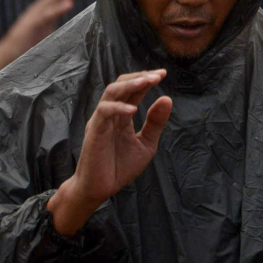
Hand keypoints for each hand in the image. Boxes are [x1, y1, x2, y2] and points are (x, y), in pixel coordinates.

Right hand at [0, 0, 98, 65]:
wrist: (4, 61)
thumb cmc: (30, 51)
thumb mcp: (52, 37)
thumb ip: (67, 31)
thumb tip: (90, 30)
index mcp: (47, 11)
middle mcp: (41, 9)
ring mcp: (35, 16)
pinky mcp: (30, 26)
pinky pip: (45, 15)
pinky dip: (57, 8)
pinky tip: (69, 3)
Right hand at [49, 70, 171, 235]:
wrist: (100, 189)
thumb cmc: (120, 167)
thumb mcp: (146, 144)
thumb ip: (155, 123)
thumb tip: (167, 98)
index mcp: (122, 115)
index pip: (133, 90)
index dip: (147, 79)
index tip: (163, 73)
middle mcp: (110, 114)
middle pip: (121, 84)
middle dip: (139, 77)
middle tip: (158, 75)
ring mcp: (101, 120)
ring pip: (111, 92)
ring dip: (130, 85)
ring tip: (147, 82)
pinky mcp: (94, 131)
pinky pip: (104, 112)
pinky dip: (118, 107)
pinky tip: (133, 109)